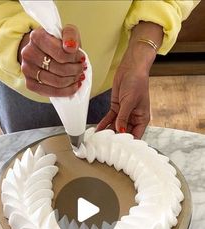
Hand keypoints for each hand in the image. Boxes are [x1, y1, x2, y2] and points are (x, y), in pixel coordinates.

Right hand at [18, 25, 86, 96]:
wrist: (44, 53)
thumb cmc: (58, 44)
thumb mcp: (67, 33)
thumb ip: (71, 35)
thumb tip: (71, 48)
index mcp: (36, 36)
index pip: (60, 54)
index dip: (74, 58)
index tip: (81, 58)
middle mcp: (28, 53)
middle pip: (59, 69)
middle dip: (75, 70)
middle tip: (81, 69)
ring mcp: (27, 70)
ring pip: (56, 82)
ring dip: (72, 81)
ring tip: (78, 77)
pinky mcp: (29, 84)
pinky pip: (50, 92)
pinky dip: (66, 91)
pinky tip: (73, 87)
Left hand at [96, 21, 162, 138]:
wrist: (131, 67)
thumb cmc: (137, 82)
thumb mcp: (130, 101)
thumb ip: (123, 117)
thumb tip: (120, 129)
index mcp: (142, 118)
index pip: (136, 135)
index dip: (128, 143)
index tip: (119, 149)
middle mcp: (134, 118)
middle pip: (124, 133)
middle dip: (116, 139)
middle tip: (106, 146)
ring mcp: (124, 114)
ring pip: (115, 126)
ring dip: (108, 132)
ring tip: (99, 140)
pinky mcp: (117, 108)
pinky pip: (110, 119)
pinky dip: (104, 124)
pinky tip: (98, 130)